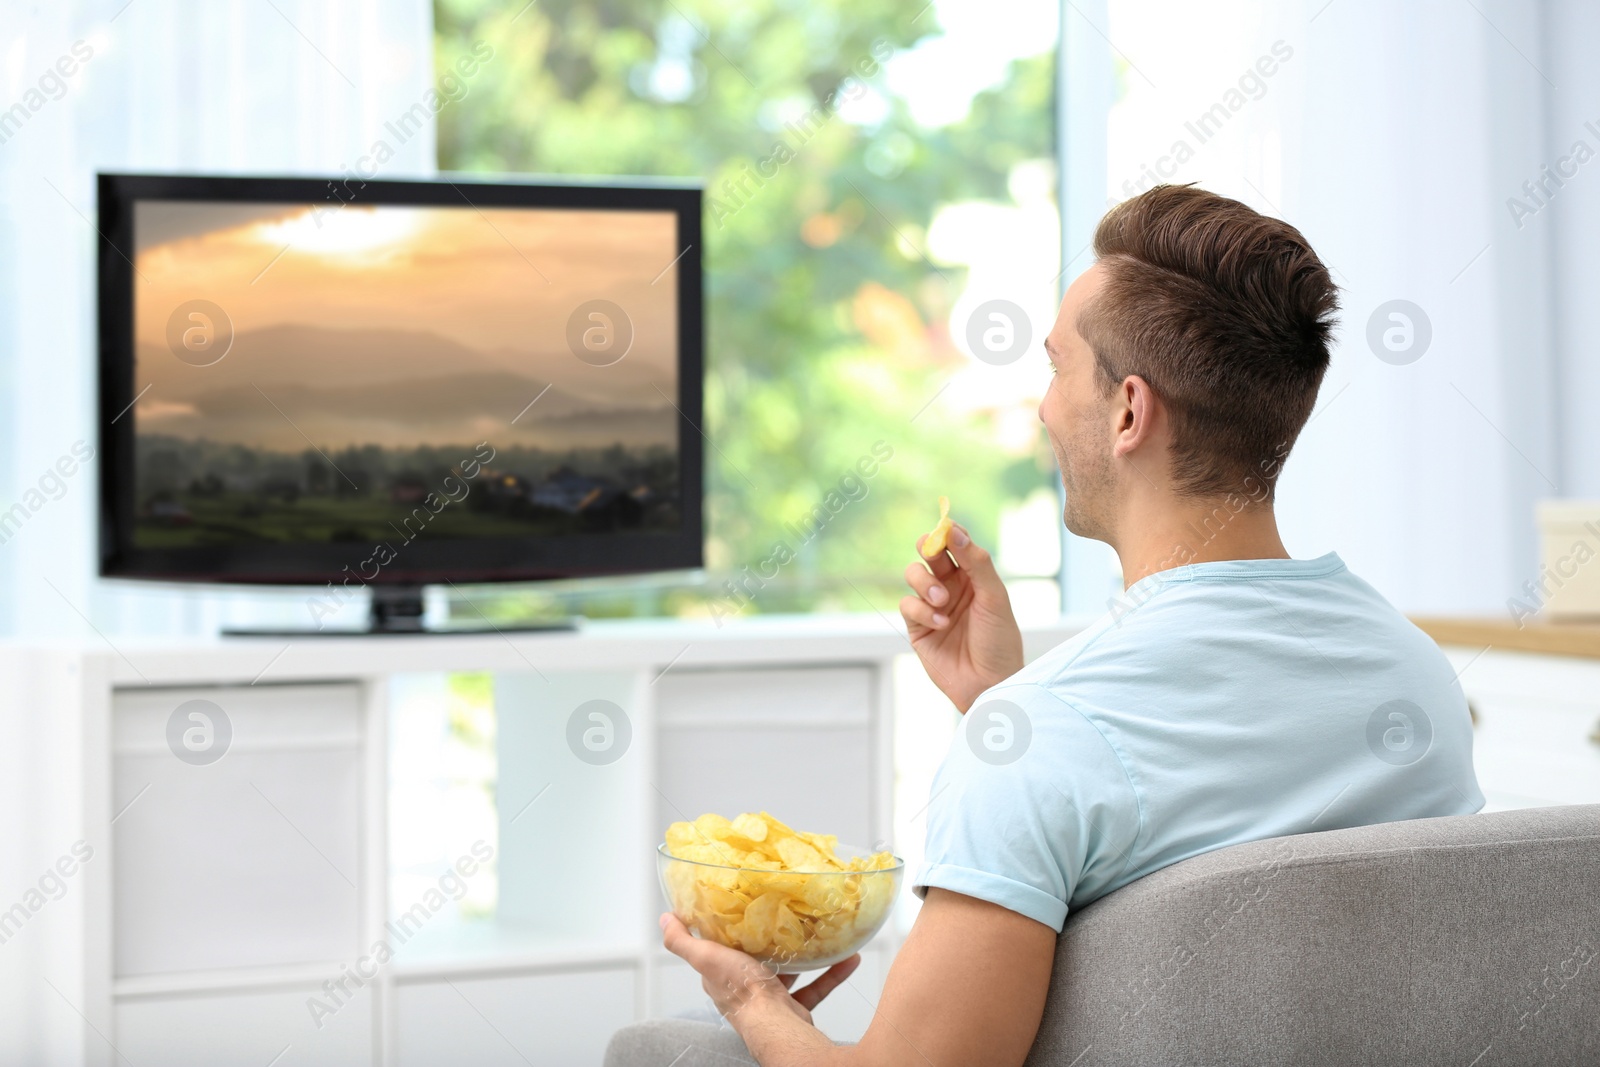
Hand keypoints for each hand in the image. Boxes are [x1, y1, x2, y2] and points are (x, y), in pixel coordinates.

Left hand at [660, 913, 860, 1024]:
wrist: (776, 1024)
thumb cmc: (741, 991)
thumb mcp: (706, 956)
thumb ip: (682, 941)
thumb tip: (665, 919)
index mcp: (720, 973)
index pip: (720, 948)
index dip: (728, 929)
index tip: (745, 905)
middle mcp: (743, 986)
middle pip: (755, 958)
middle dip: (771, 939)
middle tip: (788, 915)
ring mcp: (769, 997)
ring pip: (788, 971)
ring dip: (805, 955)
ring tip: (819, 932)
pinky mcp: (792, 1007)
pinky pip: (815, 987)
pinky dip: (831, 973)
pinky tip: (847, 958)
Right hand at [900, 524, 1023, 711]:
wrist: (989, 684)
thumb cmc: (999, 641)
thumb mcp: (994, 597)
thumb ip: (976, 562)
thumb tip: (954, 530)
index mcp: (974, 576)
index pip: (956, 543)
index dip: (948, 531)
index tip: (946, 528)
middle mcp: (952, 586)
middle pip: (930, 552)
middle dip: (928, 548)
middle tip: (932, 551)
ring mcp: (933, 605)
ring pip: (914, 574)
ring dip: (925, 583)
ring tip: (942, 601)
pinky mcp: (917, 626)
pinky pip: (907, 604)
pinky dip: (921, 611)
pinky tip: (940, 624)